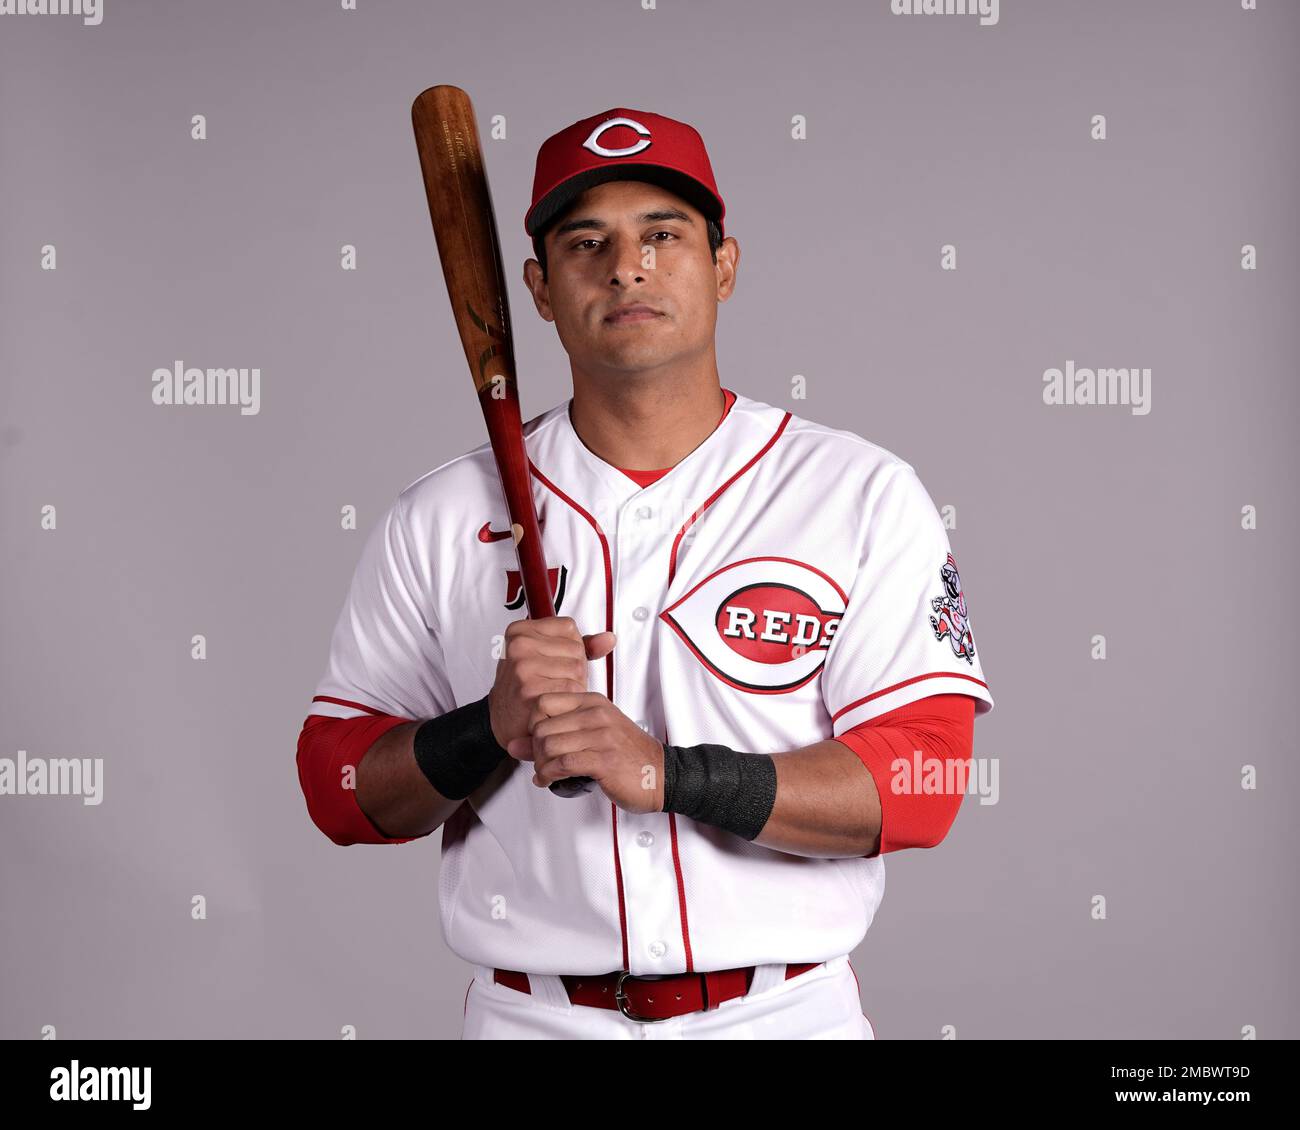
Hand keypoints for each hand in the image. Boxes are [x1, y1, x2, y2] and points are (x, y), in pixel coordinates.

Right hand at [486, 617, 616, 749]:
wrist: (504, 720)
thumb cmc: (528, 685)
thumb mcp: (548, 656)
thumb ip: (580, 644)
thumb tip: (609, 639)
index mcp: (520, 630)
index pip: (568, 627)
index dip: (569, 648)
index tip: (551, 661)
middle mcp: (519, 645)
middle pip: (575, 650)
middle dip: (573, 669)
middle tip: (551, 681)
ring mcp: (523, 667)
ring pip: (576, 669)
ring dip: (573, 685)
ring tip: (552, 692)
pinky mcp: (531, 690)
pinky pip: (571, 688)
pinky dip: (569, 699)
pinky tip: (553, 703)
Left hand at [506, 692, 665, 813]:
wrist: (660, 775)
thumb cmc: (627, 755)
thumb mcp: (590, 736)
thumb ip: (553, 736)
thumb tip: (514, 743)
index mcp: (593, 702)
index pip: (543, 702)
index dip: (532, 724)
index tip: (536, 740)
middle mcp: (596, 715)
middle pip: (542, 726)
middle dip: (534, 750)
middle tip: (540, 763)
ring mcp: (601, 736)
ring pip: (549, 746)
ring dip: (540, 765)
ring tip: (545, 772)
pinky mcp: (603, 760)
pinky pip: (563, 764)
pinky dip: (549, 775)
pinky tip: (548, 780)